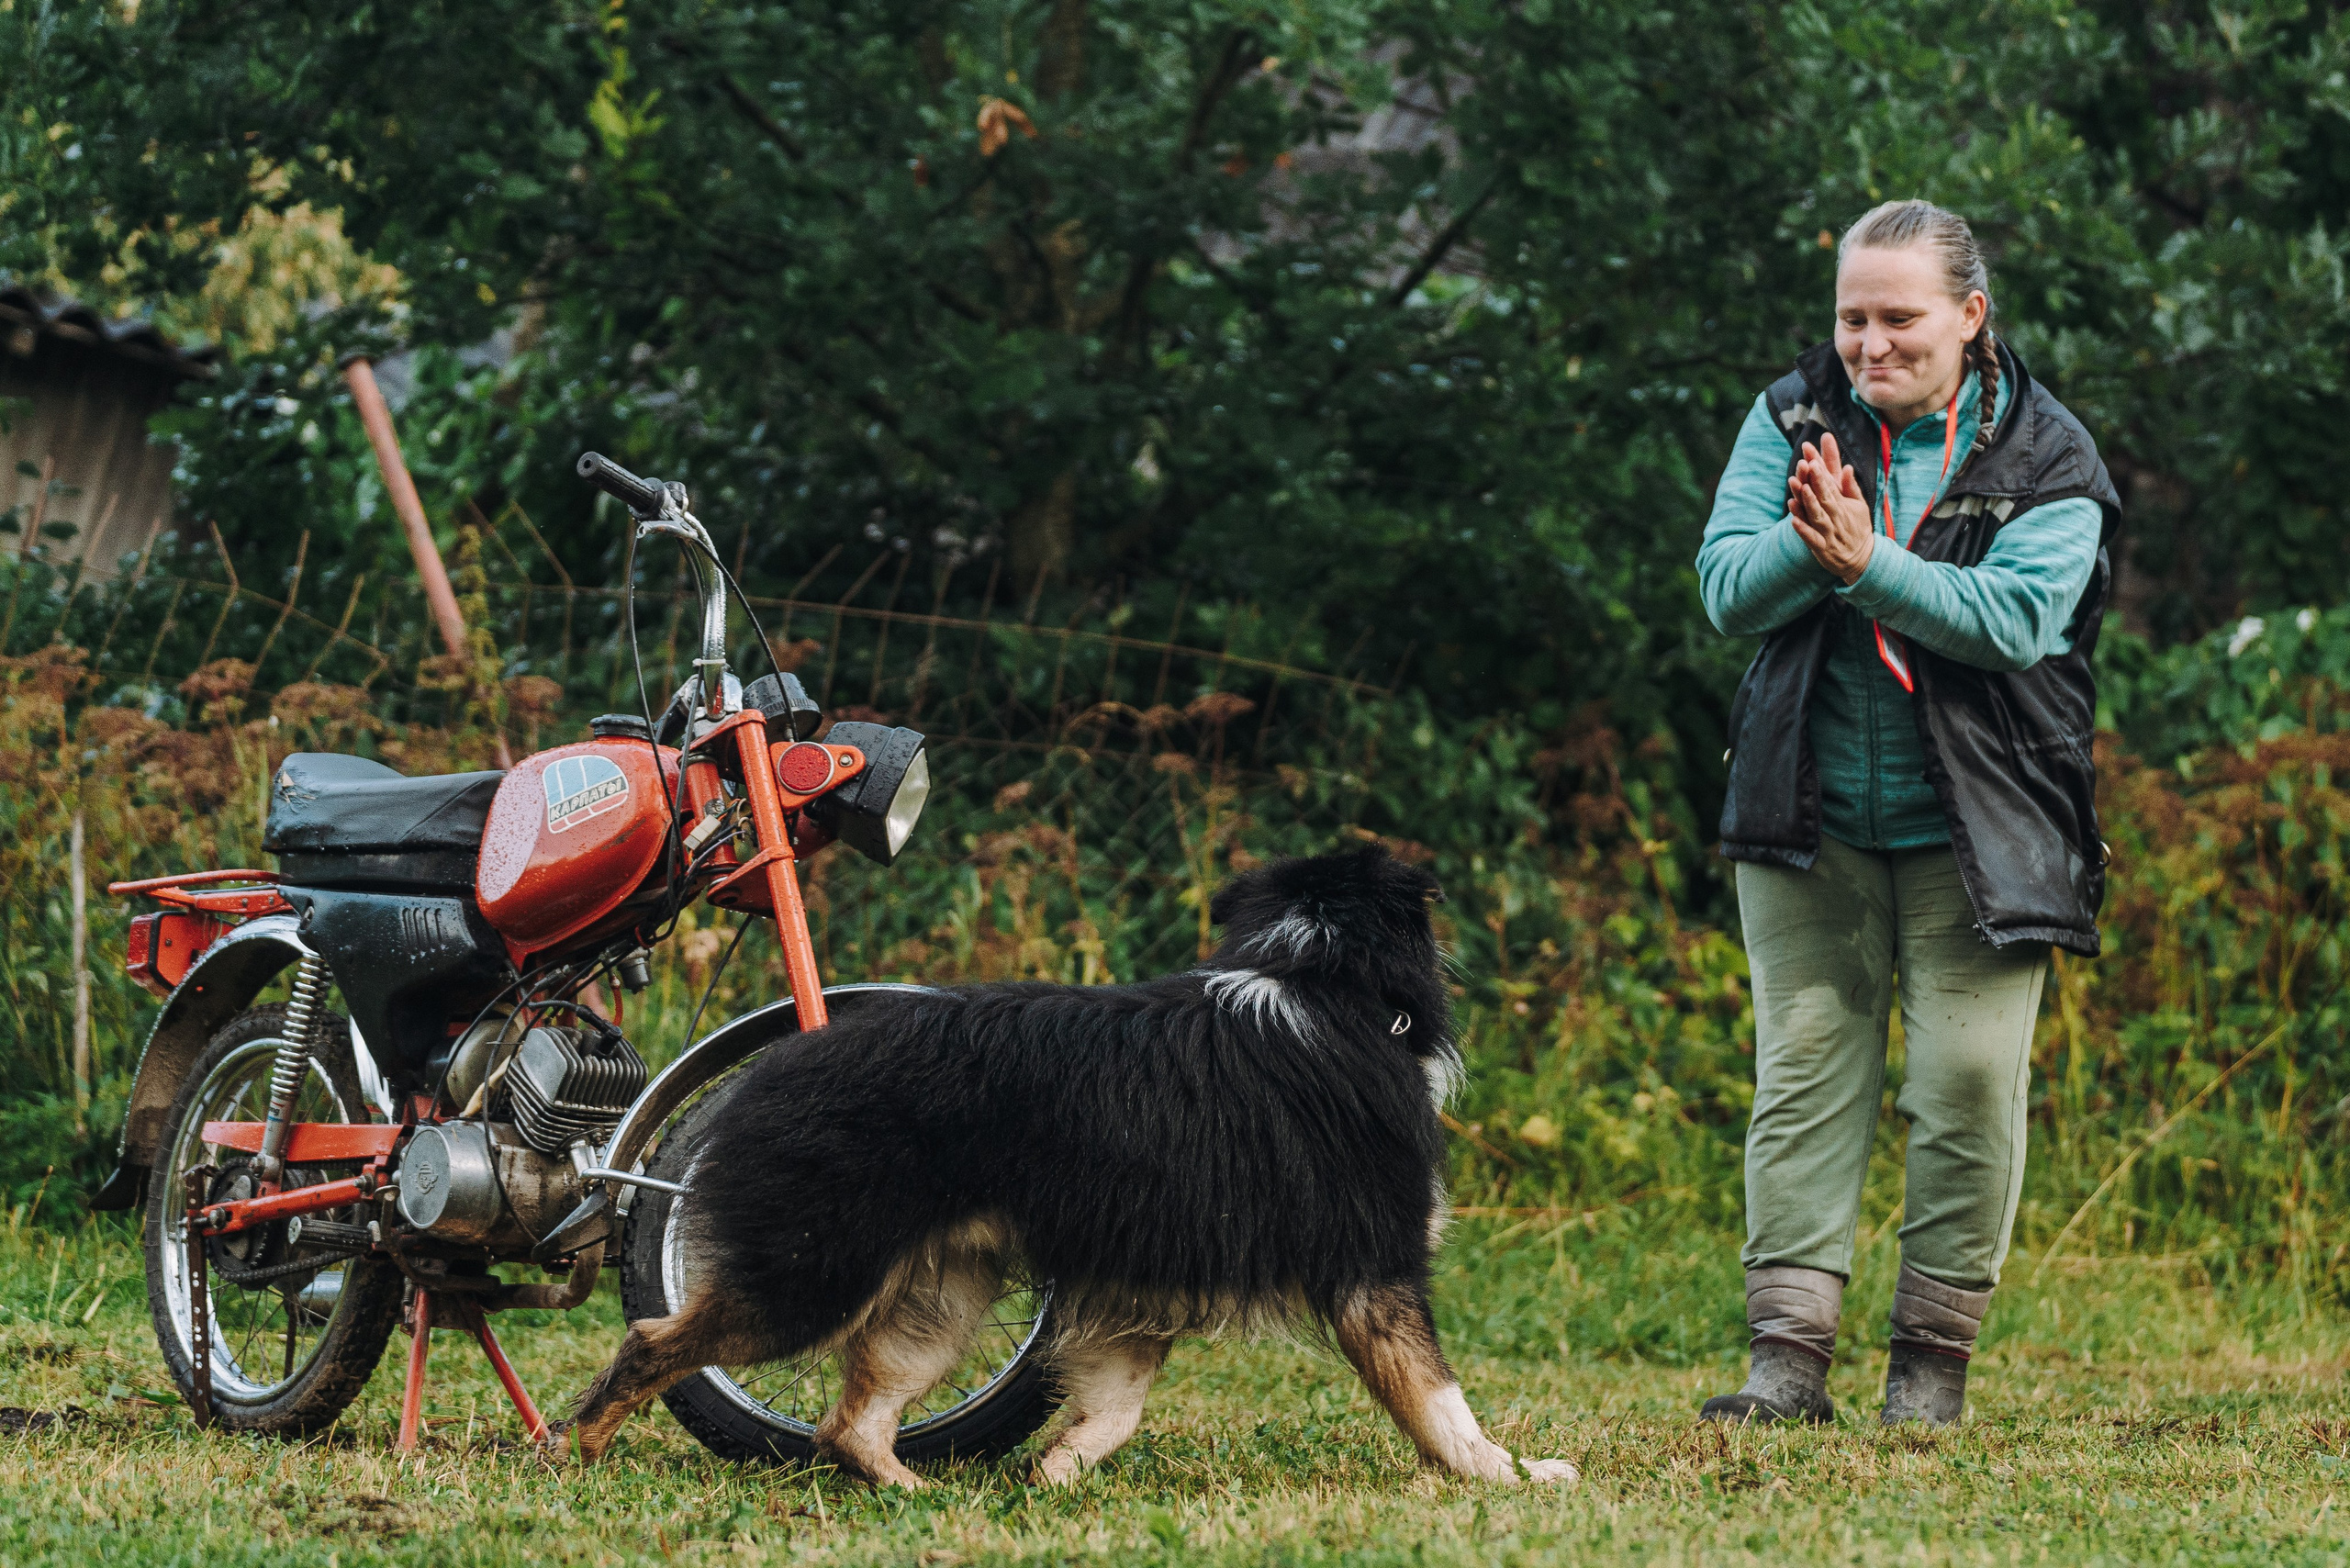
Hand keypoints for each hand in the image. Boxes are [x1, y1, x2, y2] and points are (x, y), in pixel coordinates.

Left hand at [1786, 432, 1875, 585]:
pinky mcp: (1822, 548)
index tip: (1812, 458)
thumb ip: (1850, 487)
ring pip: (1817, 515)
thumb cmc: (1857, 527)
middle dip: (1815, 481)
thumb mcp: (1859, 505)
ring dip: (1808, 502)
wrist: (1861, 558)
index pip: (1831, 485)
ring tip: (1799, 487)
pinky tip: (1793, 520)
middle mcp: (1836, 517)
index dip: (1821, 472)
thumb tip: (1847, 467)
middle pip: (1824, 496)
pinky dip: (1803, 530)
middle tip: (1805, 464)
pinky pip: (1811, 538)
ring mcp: (1828, 533)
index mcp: (1843, 504)